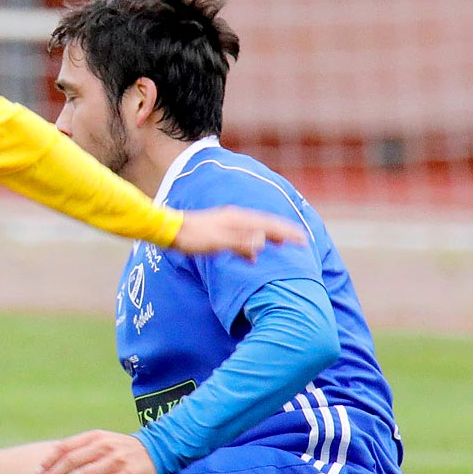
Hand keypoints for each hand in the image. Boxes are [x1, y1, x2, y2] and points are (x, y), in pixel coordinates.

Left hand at [36, 430, 156, 473]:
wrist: (158, 450)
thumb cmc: (122, 449)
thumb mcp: (102, 441)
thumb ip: (82, 448)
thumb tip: (53, 460)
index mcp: (94, 437)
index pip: (65, 447)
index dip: (50, 460)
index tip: (38, 473)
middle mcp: (103, 446)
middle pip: (73, 461)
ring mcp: (116, 460)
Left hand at [172, 206, 306, 260]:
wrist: (169, 230)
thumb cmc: (192, 237)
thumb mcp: (217, 241)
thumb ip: (240, 242)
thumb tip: (263, 243)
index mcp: (239, 218)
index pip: (270, 225)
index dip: (288, 233)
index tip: (304, 240)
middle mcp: (236, 217)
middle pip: (267, 224)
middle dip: (285, 232)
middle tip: (302, 240)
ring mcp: (228, 223)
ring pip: (257, 229)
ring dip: (272, 237)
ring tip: (284, 245)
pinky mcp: (220, 230)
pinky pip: (245, 236)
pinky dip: (254, 244)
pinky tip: (254, 256)